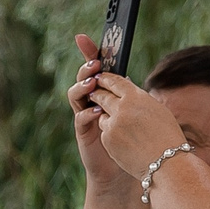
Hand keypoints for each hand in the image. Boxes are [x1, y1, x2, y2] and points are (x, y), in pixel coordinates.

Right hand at [66, 34, 131, 193]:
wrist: (123, 170)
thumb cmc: (132, 141)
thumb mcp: (134, 112)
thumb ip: (129, 95)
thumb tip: (128, 78)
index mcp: (104, 93)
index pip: (95, 68)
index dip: (88, 52)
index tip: (83, 38)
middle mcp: (91, 102)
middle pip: (83, 78)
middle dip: (86, 68)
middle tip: (95, 63)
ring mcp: (85, 116)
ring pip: (75, 95)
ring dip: (83, 87)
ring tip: (93, 84)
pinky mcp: (84, 133)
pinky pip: (80, 119)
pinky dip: (87, 113)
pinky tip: (96, 111)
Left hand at [84, 67, 192, 185]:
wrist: (166, 163)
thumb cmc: (167, 136)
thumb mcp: (157, 110)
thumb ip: (139, 100)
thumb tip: (127, 94)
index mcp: (136, 97)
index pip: (115, 82)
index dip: (105, 79)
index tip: (100, 77)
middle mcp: (122, 108)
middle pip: (102, 96)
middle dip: (98, 94)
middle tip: (94, 93)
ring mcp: (113, 125)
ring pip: (103, 116)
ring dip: (108, 118)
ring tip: (122, 126)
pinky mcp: (107, 140)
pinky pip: (105, 132)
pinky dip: (111, 135)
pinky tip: (125, 142)